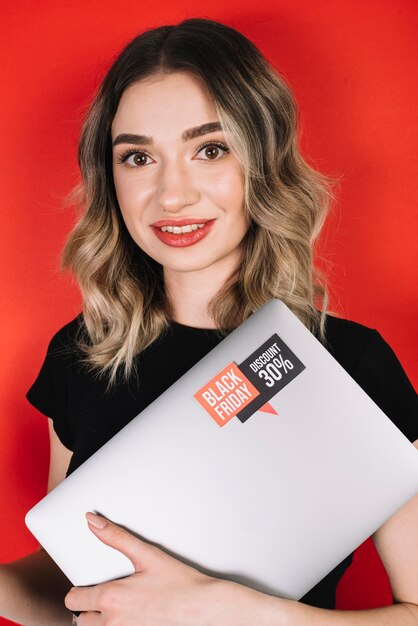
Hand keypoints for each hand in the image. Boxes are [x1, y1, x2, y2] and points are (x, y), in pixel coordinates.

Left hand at [64, 512, 246, 625]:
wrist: (203, 607)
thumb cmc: (179, 582)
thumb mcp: (146, 554)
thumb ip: (116, 537)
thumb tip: (93, 521)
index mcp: (111, 598)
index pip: (73, 599)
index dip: (80, 589)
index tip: (91, 583)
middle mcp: (113, 622)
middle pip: (80, 619)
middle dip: (89, 607)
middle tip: (106, 595)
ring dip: (100, 621)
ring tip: (118, 607)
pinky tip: (131, 616)